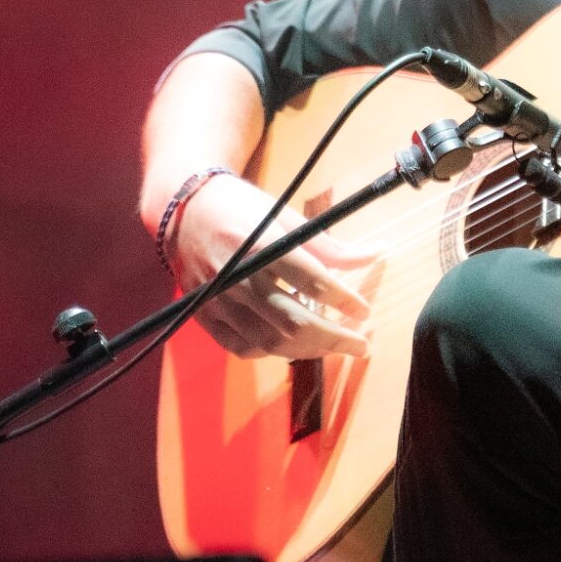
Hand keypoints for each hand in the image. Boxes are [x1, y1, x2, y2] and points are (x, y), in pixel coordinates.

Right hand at [171, 173, 377, 358]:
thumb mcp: (287, 218)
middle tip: (360, 345)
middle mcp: (239, 276)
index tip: (365, 312)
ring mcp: (218, 300)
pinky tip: (292, 345)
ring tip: (334, 347)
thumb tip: (374, 255)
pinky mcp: (204, 315)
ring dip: (309, 350)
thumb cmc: (242, 209)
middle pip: (294, 321)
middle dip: (334, 338)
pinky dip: (272, 352)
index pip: (314, 282)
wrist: (185, 211)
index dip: (345, 301)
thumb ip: (329, 246)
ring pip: (271, 341)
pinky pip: (241, 347)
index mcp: (263, 245)